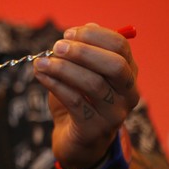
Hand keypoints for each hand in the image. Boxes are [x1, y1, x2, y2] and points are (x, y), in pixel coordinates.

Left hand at [33, 24, 138, 168]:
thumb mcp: (81, 73)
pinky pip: (75, 102)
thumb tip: (83, 28)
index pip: (120, 46)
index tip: (67, 34)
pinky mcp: (95, 128)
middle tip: (57, 47)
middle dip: (83, 52)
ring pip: (93, 84)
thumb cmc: (79, 100)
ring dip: (63, 69)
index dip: (93, 36)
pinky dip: (55, 85)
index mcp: (128, 72)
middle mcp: (128, 92)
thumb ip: (84, 52)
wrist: (76, 140)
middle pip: (114, 65)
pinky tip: (41, 76)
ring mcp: (114, 113)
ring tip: (40, 62)